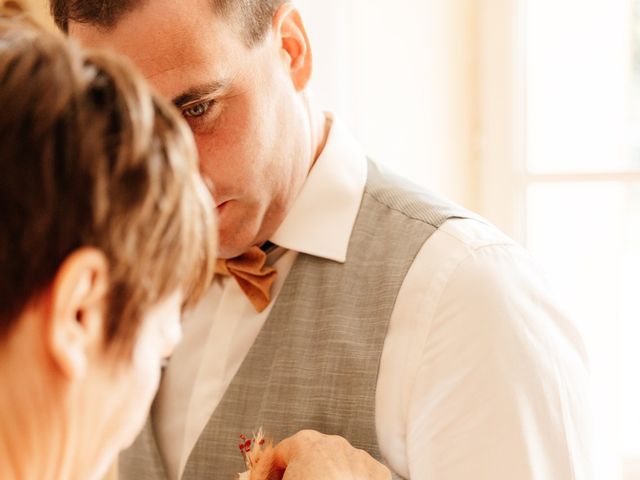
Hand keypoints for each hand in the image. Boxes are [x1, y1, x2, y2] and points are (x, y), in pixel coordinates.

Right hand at [255, 430, 390, 479]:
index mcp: (304, 443)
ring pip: (337, 464)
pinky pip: (359, 475)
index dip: (269, 474)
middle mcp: (333, 443)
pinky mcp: (378, 473)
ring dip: (327, 477)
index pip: (278, 455)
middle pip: (309, 456)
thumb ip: (265, 479)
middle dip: (301, 474)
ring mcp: (358, 456)